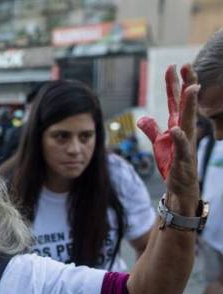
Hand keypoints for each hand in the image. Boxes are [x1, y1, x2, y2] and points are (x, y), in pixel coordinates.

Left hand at [137, 64, 199, 213]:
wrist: (180, 187)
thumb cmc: (172, 164)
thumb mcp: (159, 144)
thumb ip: (152, 129)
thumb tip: (143, 118)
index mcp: (177, 125)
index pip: (176, 101)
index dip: (174, 84)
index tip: (173, 66)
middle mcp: (184, 131)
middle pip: (186, 104)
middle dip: (187, 85)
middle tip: (187, 66)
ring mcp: (185, 144)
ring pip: (188, 121)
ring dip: (189, 105)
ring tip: (190, 88)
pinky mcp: (183, 159)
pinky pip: (182, 146)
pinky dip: (179, 138)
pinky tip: (176, 129)